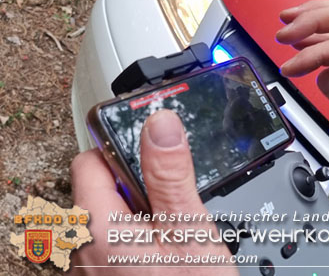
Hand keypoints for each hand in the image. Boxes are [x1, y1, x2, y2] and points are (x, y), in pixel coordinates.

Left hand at [71, 110, 237, 274]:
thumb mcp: (190, 230)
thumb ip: (170, 174)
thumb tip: (160, 123)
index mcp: (97, 227)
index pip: (90, 159)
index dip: (125, 147)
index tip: (155, 150)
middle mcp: (81, 249)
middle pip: (99, 188)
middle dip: (137, 184)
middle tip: (174, 199)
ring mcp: (90, 269)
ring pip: (108, 217)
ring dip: (139, 211)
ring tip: (174, 227)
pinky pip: (112, 244)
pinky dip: (136, 236)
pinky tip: (166, 251)